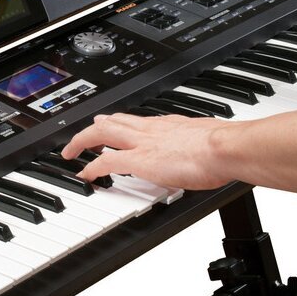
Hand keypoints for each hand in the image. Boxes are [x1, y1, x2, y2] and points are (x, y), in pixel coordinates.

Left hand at [60, 113, 236, 189]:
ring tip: (71, 150)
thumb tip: (208, 152)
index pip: (136, 121)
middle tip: (82, 135)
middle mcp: (151, 129)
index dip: (121, 123)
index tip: (114, 126)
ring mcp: (142, 144)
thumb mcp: (207, 139)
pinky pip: (107, 162)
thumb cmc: (224, 147)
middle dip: (93, 128)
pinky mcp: (140, 160)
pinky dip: (92, 168)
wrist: (225, 148)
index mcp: (167, 124)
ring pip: (102, 134)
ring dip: (83, 141)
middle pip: (113, 121)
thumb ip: (199, 144)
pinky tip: (84, 174)